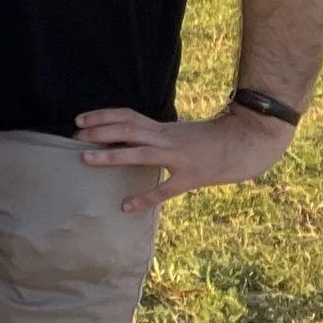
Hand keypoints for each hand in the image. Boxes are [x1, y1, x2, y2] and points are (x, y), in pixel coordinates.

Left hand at [75, 102, 295, 212]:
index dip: (103, 116)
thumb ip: (160, 137)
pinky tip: (126, 206)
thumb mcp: (182, 133)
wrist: (248, 142)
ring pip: (140, 153)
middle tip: (74, 137)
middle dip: (99, 132)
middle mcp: (168, 138)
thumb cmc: (214, 140)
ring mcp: (179, 157)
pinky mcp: (192, 176)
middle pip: (127, 129)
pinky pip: (165, 189)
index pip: (128, 116)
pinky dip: (145, 197)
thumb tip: (136, 140)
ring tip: (87, 160)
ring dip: (112, 156)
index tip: (80, 120)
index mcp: (165, 128)